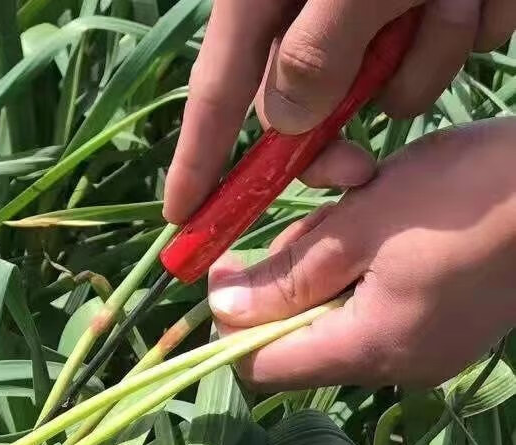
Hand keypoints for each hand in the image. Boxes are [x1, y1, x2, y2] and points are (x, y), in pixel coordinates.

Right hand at [164, 0, 515, 224]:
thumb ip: (315, 56)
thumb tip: (287, 125)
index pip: (216, 94)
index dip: (195, 162)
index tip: (180, 216)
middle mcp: (314, 8)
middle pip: (305, 106)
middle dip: (340, 131)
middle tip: (357, 172)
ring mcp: (375, 9)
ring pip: (391, 81)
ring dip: (430, 52)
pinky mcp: (432, 3)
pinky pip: (448, 45)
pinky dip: (471, 21)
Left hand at [208, 120, 515, 388]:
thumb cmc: (466, 197)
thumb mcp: (361, 223)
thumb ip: (287, 274)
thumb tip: (219, 311)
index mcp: (368, 350)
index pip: (261, 369)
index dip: (229, 324)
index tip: (226, 269)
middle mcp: (391, 369)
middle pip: (296, 341)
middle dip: (288, 278)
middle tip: (319, 215)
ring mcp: (420, 356)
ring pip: (331, 321)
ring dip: (326, 266)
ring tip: (361, 208)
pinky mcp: (439, 335)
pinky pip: (369, 313)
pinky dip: (358, 273)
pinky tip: (383, 229)